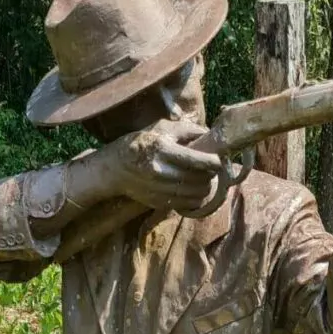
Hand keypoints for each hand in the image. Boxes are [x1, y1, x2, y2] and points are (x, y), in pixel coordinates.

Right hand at [103, 119, 220, 214]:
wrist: (113, 168)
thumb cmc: (140, 143)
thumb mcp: (161, 128)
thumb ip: (188, 130)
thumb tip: (211, 135)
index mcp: (163, 149)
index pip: (197, 160)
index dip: (213, 162)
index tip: (219, 161)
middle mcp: (161, 171)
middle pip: (198, 179)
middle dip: (210, 175)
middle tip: (212, 170)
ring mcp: (159, 189)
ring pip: (195, 194)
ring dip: (205, 188)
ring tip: (205, 180)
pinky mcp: (158, 202)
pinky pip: (185, 205)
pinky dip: (195, 199)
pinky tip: (194, 191)